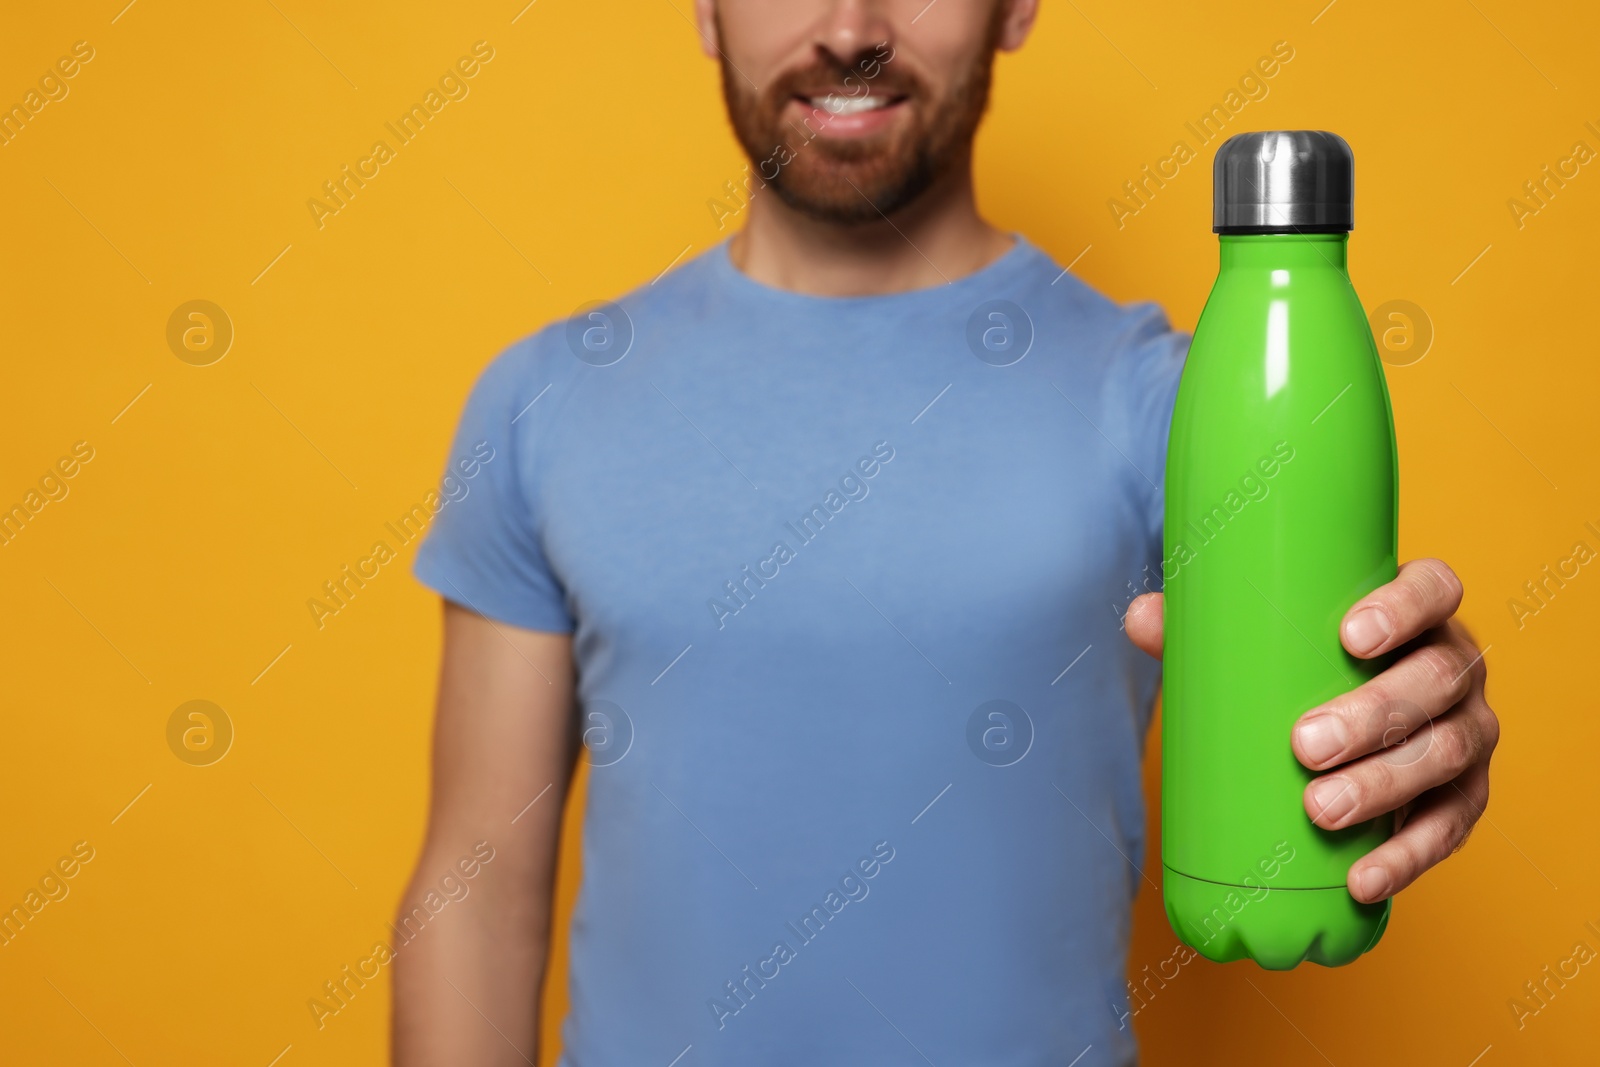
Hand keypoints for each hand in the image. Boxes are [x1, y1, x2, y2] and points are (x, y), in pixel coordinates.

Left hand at [1124, 558, 1498, 904]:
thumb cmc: (1301, 668)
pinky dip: (1408, 856)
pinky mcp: (1464, 796)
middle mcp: (1456, 666)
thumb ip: (1204, 628)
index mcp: (1419, 612)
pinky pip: (1448, 827)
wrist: (1346, 725)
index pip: (1435, 588)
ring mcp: (1468, 732)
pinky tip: (1363, 880)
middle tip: (1305, 745)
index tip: (1350, 636)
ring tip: (1321, 811)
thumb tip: (1140, 617)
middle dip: (1374, 714)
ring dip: (1384, 786)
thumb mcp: (1263, 643)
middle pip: (1436, 680)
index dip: (1405, 607)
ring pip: (1445, 754)